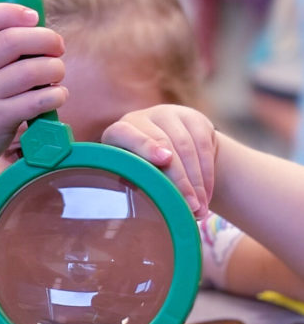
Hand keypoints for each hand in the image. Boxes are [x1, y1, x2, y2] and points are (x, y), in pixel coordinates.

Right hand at [0, 3, 66, 174]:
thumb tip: (40, 24)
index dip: (11, 11)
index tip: (33, 17)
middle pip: (13, 40)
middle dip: (46, 40)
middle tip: (58, 49)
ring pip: (30, 71)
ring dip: (54, 70)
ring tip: (56, 76)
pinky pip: (36, 101)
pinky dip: (55, 96)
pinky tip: (55, 97)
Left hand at [100, 104, 215, 216]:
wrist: (170, 151)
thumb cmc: (142, 171)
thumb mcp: (132, 175)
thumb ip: (135, 182)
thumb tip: (153, 203)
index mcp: (117, 133)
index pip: (126, 134)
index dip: (145, 146)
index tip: (164, 160)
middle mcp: (141, 118)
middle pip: (164, 144)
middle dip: (179, 179)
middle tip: (188, 206)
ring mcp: (168, 115)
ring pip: (187, 147)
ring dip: (196, 182)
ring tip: (199, 209)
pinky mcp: (192, 117)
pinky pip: (203, 145)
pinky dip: (207, 174)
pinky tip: (205, 195)